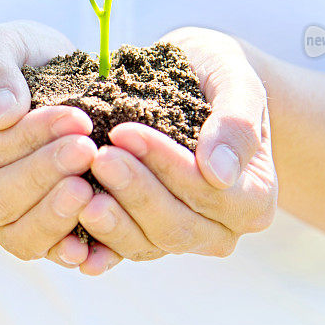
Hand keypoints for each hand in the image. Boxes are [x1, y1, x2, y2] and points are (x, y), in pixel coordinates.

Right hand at [0, 20, 95, 266]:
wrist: (31, 89)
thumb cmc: (10, 64)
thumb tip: (1, 115)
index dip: (28, 139)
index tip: (76, 118)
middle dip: (46, 175)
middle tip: (89, 150)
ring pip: (20, 236)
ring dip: (58, 215)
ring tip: (93, 188)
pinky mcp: (26, 236)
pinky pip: (44, 252)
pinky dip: (69, 249)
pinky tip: (95, 238)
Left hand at [76, 26, 275, 272]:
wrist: (192, 79)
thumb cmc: (216, 73)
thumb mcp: (235, 80)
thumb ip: (236, 123)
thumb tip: (219, 173)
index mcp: (255, 196)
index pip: (209, 192)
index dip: (166, 165)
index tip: (125, 132)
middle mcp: (223, 228)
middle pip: (176, 226)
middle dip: (134, 191)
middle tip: (96, 157)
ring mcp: (184, 237)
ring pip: (146, 244)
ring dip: (111, 220)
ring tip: (76, 188)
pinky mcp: (148, 235)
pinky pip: (122, 250)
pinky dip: (96, 247)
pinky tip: (69, 238)